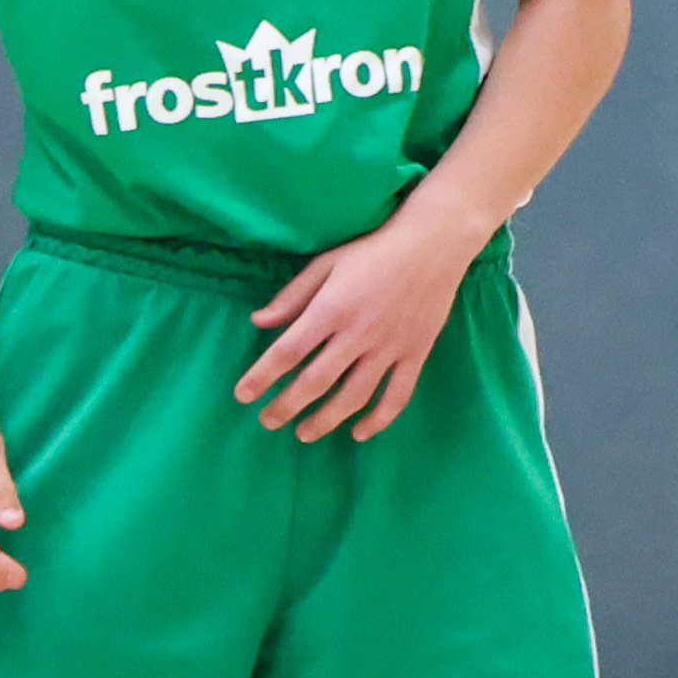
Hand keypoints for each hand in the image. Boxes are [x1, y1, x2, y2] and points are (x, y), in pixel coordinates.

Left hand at [238, 209, 481, 440]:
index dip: (262, 376)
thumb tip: (258, 322)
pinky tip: (358, 432)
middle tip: (268, 421)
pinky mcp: (416, 353)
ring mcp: (390, 346)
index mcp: (332, 307)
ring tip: (303, 434)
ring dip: (325, 420)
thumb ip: (292, 296)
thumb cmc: (374, 249)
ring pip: (354, 396)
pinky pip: (397, 396)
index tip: (242, 395)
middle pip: (316, 381)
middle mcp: (359, 332)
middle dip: (287, 406)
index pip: (288, 350)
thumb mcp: (326, 263)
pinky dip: (378, 420)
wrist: (434, 243)